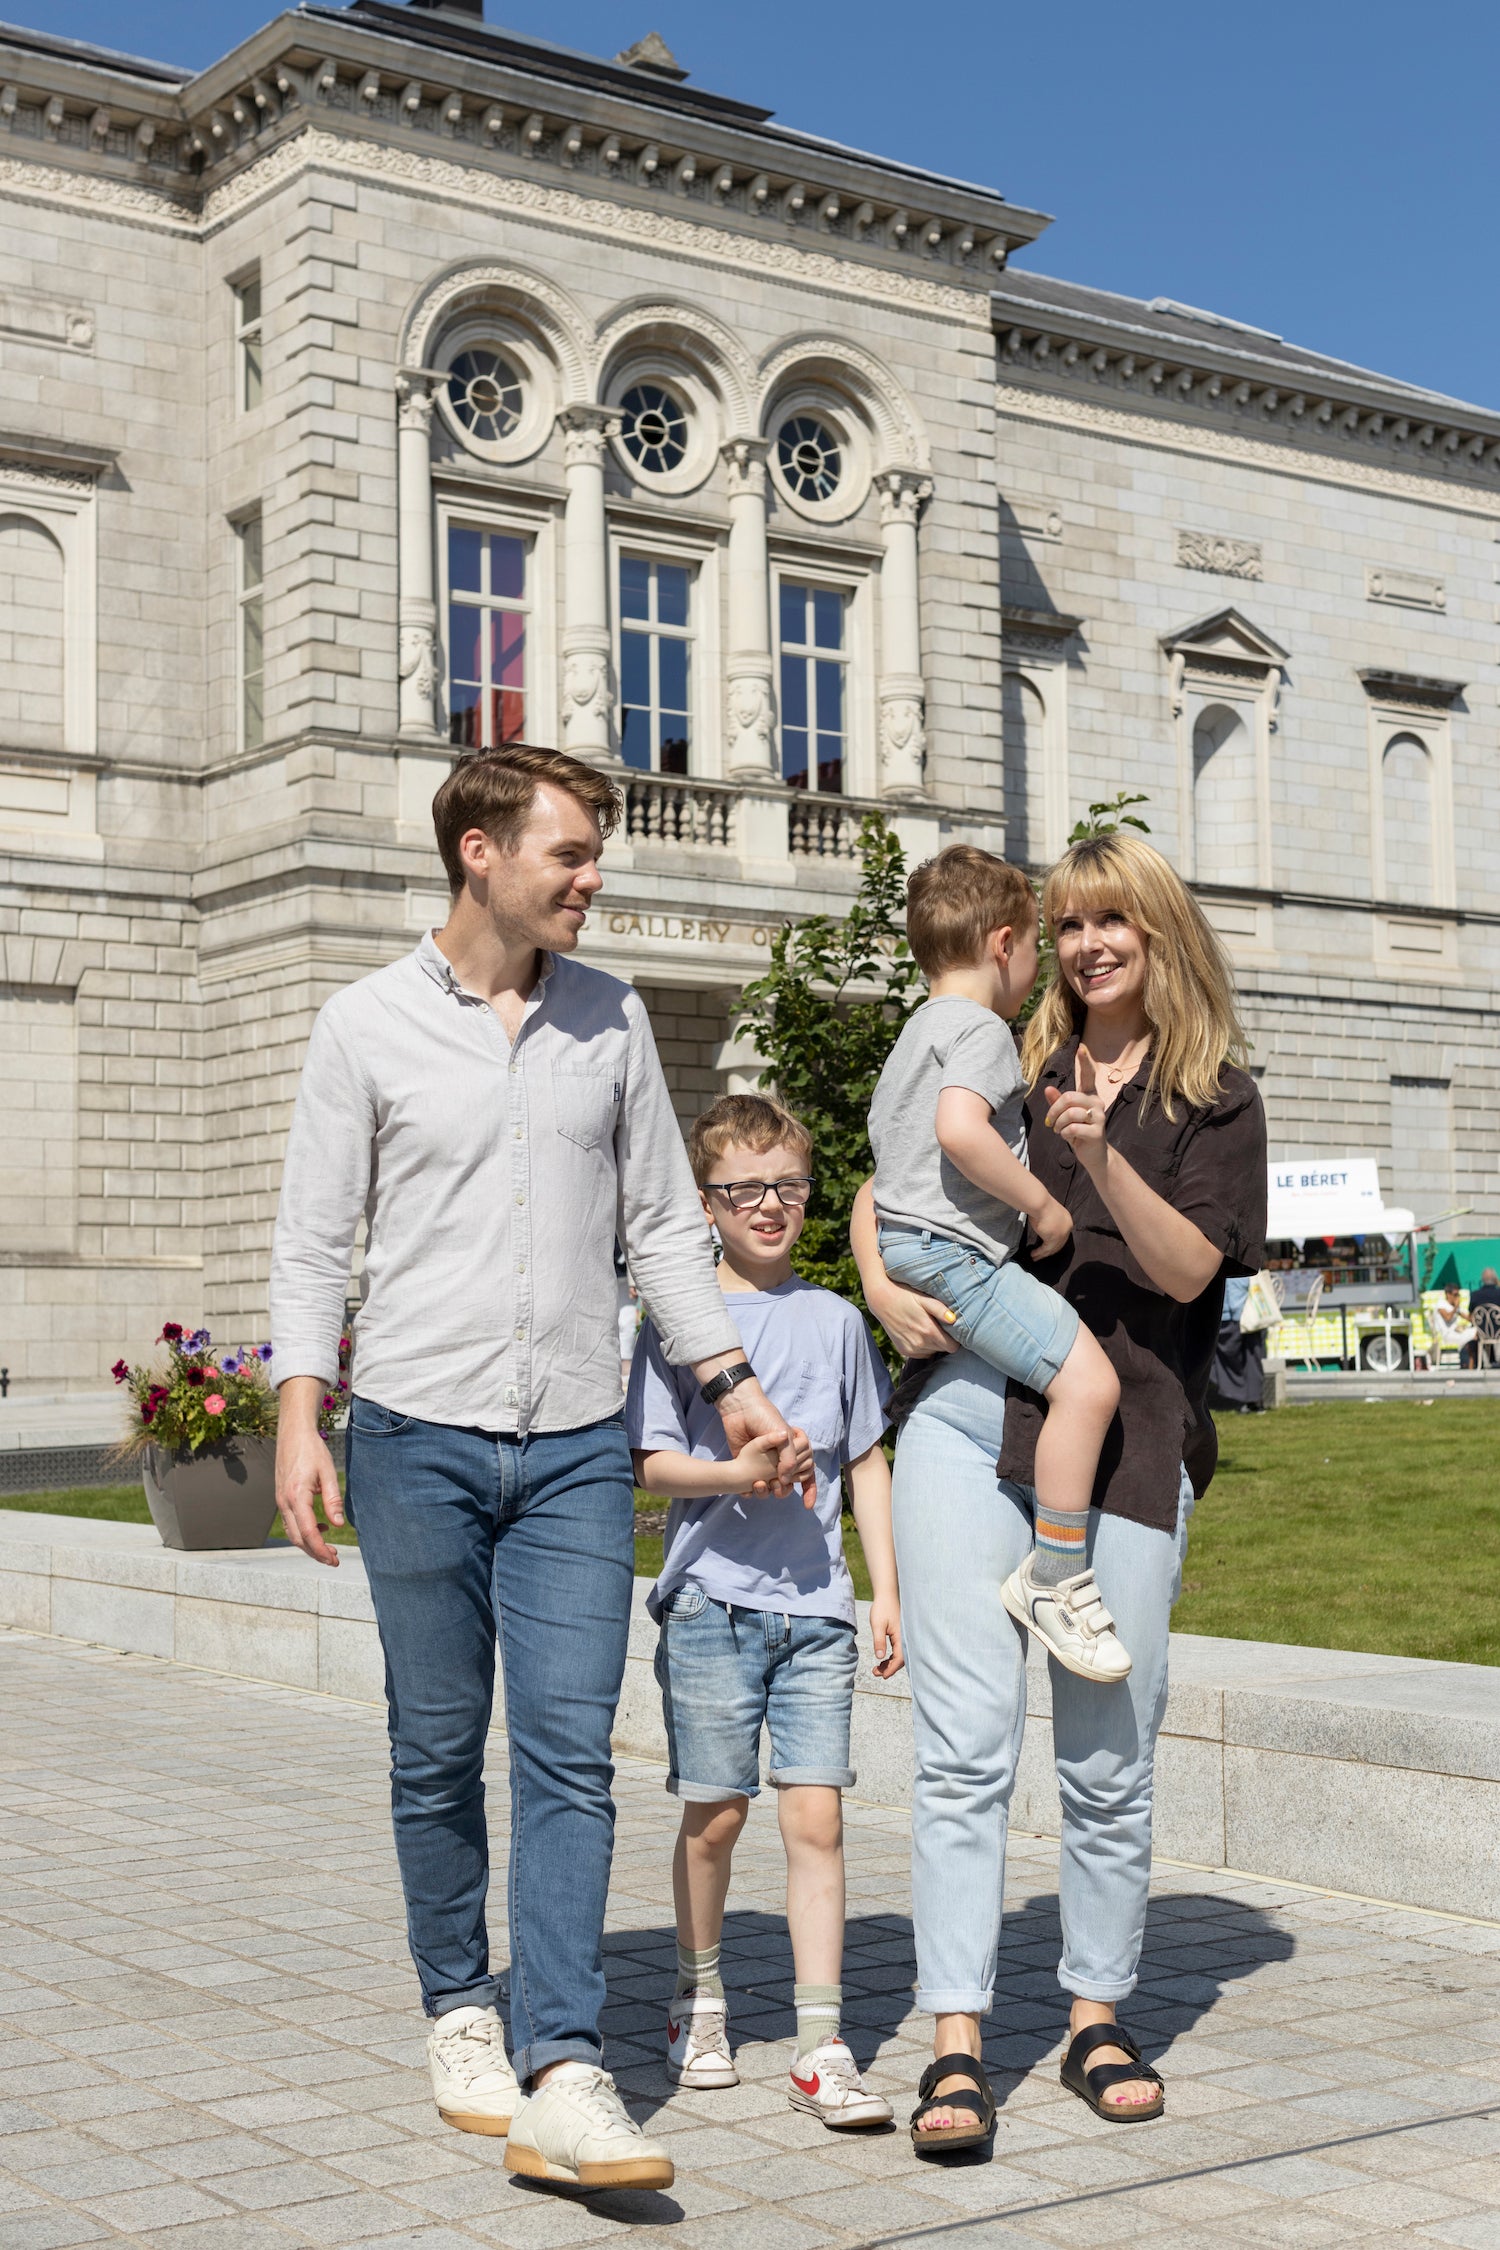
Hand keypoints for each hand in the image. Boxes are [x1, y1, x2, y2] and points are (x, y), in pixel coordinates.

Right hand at [274, 1378, 344, 1567]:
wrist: (293, 1433)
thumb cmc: (312, 1450)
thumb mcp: (328, 1472)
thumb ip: (333, 1499)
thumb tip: (339, 1524)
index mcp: (296, 1496)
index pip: (307, 1532)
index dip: (320, 1549)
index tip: (334, 1559)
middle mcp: (284, 1502)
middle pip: (297, 1538)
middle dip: (315, 1553)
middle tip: (334, 1559)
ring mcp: (280, 1501)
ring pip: (292, 1532)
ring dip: (309, 1544)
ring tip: (329, 1549)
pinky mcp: (281, 1498)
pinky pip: (291, 1522)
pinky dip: (303, 1531)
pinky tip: (320, 1527)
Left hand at [717, 1378, 816, 1508]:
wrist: (740, 1409)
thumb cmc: (766, 1418)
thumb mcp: (785, 1437)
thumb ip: (790, 1460)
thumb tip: (785, 1481)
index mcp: (795, 1450)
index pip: (808, 1473)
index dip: (809, 1490)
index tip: (807, 1505)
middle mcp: (783, 1458)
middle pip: (791, 1483)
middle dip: (786, 1488)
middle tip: (776, 1481)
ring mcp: (767, 1463)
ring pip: (773, 1487)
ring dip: (769, 1491)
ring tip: (760, 1484)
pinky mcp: (749, 1466)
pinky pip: (755, 1485)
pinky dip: (753, 1491)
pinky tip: (749, 1488)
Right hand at [866, 1277, 958, 1361]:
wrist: (881, 1300)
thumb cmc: (906, 1295)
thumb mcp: (924, 1298)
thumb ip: (940, 1309)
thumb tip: (954, 1320)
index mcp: (929, 1331)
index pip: (952, 1347)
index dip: (955, 1339)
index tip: (952, 1331)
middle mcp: (920, 1344)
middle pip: (943, 1349)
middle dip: (944, 1339)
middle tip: (938, 1325)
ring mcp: (911, 1349)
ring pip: (932, 1352)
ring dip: (933, 1343)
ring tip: (926, 1327)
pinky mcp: (904, 1351)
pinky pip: (921, 1353)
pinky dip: (922, 1346)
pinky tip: (917, 1332)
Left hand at [869, 1595, 903, 1678]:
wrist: (887, 1594)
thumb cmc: (882, 1608)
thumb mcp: (877, 1625)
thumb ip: (879, 1641)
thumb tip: (879, 1657)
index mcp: (902, 1636)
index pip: (899, 1658)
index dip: (891, 1669)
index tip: (882, 1676)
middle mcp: (905, 1637)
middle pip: (900, 1659)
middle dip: (889, 1668)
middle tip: (876, 1673)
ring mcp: (904, 1636)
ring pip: (899, 1655)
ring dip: (889, 1663)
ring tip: (877, 1668)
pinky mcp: (901, 1634)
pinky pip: (898, 1649)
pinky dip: (891, 1656)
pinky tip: (883, 1659)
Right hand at [1028, 1194, 1073, 1258]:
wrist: (1040, 1203)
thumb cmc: (1041, 1204)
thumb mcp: (1048, 1213)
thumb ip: (1049, 1221)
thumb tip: (1042, 1227)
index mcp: (1067, 1220)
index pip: (1062, 1235)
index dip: (1055, 1242)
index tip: (1047, 1247)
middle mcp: (1067, 1228)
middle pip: (1059, 1244)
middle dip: (1049, 1251)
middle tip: (1041, 1255)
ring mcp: (1061, 1234)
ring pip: (1052, 1248)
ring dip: (1043, 1254)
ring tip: (1035, 1258)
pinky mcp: (1053, 1239)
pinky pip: (1046, 1249)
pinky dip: (1039, 1253)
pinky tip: (1033, 1255)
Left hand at [1043, 1043, 1109, 1173]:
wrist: (1094, 1154)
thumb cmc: (1078, 1131)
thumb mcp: (1065, 1116)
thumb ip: (1057, 1102)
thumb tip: (1048, 1089)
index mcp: (1090, 1095)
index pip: (1089, 1075)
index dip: (1085, 1062)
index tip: (1081, 1048)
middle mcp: (1097, 1103)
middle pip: (1068, 1097)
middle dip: (1054, 1111)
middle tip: (1051, 1122)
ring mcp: (1099, 1117)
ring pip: (1069, 1113)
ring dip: (1058, 1124)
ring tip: (1060, 1130)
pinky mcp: (1097, 1131)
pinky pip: (1072, 1128)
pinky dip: (1064, 1134)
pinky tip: (1068, 1137)